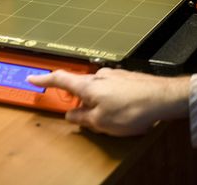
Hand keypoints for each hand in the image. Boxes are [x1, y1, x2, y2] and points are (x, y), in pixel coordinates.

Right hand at [27, 68, 189, 135]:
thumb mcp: (101, 122)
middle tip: (75, 112)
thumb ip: (83, 118)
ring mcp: (115, 75)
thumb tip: (72, 116)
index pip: (60, 79)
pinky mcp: (128, 78)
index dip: (44, 79)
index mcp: (88, 85)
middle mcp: (100, 75)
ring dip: (95, 101)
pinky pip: (111, 89)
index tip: (32, 78)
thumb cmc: (133, 109)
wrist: (163, 98)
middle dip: (75, 98)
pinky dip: (109, 99)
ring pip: (97, 88)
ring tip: (105, 117)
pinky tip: (119, 110)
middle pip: (79, 84)